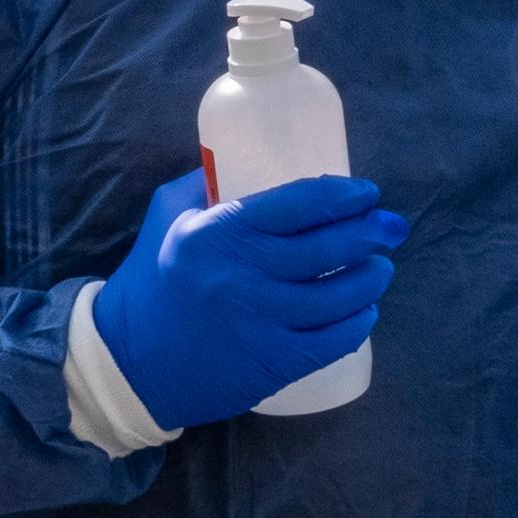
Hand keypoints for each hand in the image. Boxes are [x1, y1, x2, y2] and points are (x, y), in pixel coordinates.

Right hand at [94, 171, 407, 430]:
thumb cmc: (151, 281)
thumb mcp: (168, 216)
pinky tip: (365, 310)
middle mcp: (243, 274)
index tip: (366, 194)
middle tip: (391, 226)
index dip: (345, 196)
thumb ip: (207, 182)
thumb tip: (247, 155)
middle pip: (329, 246)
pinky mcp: (271, 363)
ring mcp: (260, 321)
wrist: (127, 362)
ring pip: (339, 295)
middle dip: (372, 232)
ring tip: (381, 267)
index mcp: (219, 232)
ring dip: (372, 277)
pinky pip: (332, 341)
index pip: (300, 203)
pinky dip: (358, 323)